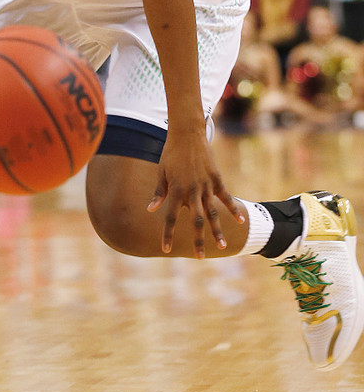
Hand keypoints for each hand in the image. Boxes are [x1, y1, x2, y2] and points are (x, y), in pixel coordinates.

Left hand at [146, 127, 243, 257]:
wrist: (187, 135)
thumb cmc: (170, 154)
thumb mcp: (161, 173)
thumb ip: (159, 193)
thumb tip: (151, 210)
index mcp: (175, 191)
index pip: (170, 218)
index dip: (167, 234)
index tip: (165, 248)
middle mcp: (192, 191)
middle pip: (195, 221)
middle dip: (197, 240)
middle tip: (198, 257)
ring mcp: (206, 186)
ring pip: (213, 213)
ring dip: (217, 231)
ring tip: (222, 247)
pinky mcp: (216, 179)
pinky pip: (226, 197)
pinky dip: (233, 209)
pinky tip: (240, 221)